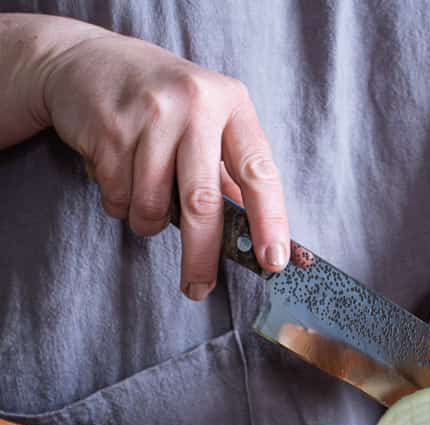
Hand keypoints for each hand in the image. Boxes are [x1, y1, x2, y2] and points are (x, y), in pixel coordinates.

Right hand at [39, 21, 288, 299]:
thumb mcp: (208, 123)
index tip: (273, 262)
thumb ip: (230, 175)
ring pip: (153, 206)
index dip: (269, 222)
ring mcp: (149, 114)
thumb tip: (253, 237)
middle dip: (201, 255)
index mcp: (231, 104)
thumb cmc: (162, 104)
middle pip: (202, 202)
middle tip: (198, 288)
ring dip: (149, 221)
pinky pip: (119, 197)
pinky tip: (118, 172)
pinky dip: (120, 204)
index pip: (259, 173)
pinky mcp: (109, 128)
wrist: (85, 61)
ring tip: (145, 195)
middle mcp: (195, 104)